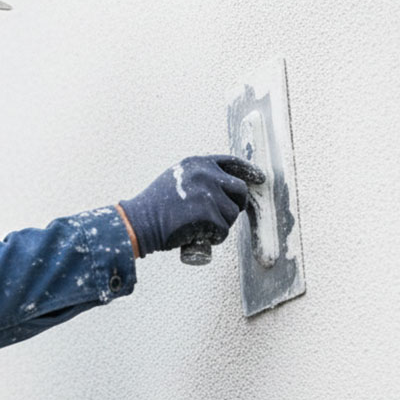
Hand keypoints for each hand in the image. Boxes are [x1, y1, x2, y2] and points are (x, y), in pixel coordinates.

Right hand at [118, 155, 264, 256]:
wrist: (138, 222)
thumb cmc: (155, 206)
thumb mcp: (177, 179)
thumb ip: (199, 177)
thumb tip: (227, 186)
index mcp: (197, 163)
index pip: (232, 163)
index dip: (249, 171)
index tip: (260, 178)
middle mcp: (205, 174)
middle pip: (240, 189)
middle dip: (235, 204)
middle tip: (221, 216)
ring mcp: (208, 193)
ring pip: (232, 213)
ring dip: (221, 224)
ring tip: (199, 226)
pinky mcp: (208, 214)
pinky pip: (223, 230)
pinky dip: (213, 237)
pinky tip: (196, 235)